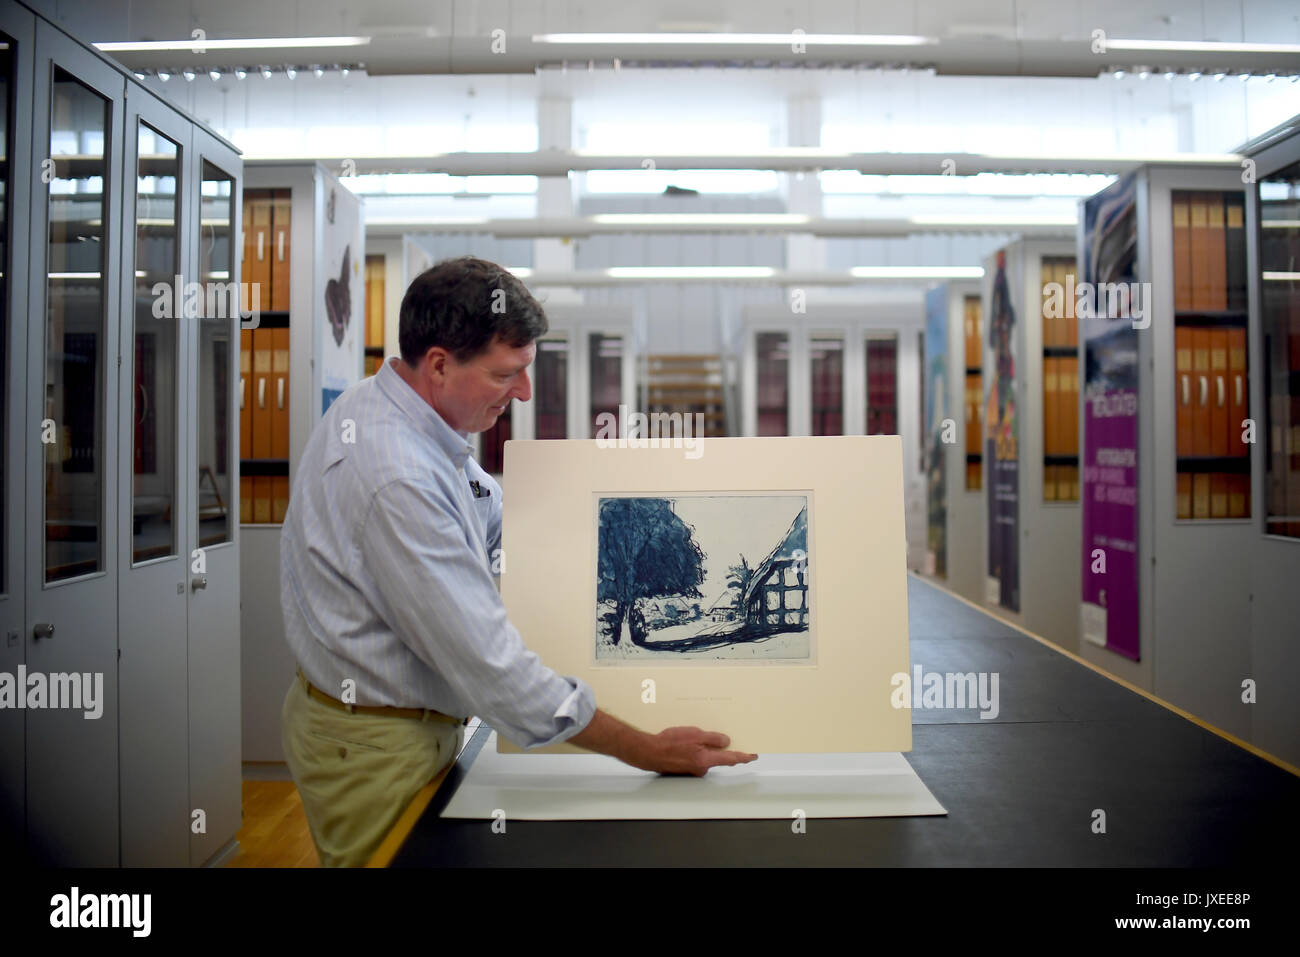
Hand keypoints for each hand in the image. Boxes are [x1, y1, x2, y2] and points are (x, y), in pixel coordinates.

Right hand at [635, 726, 757, 776]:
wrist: (650, 752)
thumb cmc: (669, 744)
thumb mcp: (695, 735)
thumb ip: (713, 739)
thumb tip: (726, 741)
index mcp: (707, 760)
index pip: (731, 759)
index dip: (744, 757)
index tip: (753, 755)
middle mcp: (702, 768)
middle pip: (720, 759)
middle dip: (725, 750)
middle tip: (729, 739)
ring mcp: (693, 769)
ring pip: (707, 757)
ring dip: (707, 748)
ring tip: (697, 735)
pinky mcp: (686, 767)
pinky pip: (697, 758)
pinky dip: (697, 750)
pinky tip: (688, 741)